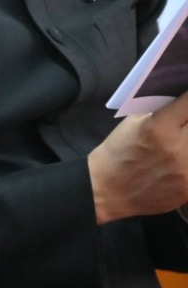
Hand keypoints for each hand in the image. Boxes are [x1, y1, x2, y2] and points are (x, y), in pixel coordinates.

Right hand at [90, 91, 187, 222]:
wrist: (107, 191)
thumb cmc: (118, 152)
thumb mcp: (132, 123)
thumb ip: (160, 109)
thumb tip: (180, 96)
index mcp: (159, 126)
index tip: (186, 99)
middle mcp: (177, 147)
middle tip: (181, 125)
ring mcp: (186, 171)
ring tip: (178, 143)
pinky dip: (187, 163)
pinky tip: (177, 164)